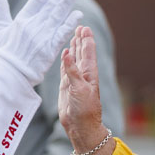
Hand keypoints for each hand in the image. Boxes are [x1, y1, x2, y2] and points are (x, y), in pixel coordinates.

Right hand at [0, 0, 82, 85]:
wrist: (9, 74)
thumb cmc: (4, 52)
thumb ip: (0, 10)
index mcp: (22, 20)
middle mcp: (33, 26)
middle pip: (52, 3)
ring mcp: (42, 37)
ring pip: (58, 14)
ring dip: (68, 0)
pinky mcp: (50, 49)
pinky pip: (61, 34)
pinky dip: (69, 23)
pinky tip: (78, 14)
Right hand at [58, 26, 114, 154]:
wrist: (80, 126)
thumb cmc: (84, 109)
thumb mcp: (79, 88)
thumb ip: (72, 70)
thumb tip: (66, 52)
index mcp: (89, 73)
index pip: (88, 52)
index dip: (86, 40)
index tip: (84, 27)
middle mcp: (83, 75)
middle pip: (82, 53)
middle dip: (81, 40)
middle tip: (79, 27)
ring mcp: (74, 80)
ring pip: (74, 60)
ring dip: (74, 49)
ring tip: (73, 37)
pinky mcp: (66, 87)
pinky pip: (65, 69)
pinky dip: (65, 61)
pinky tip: (65, 55)